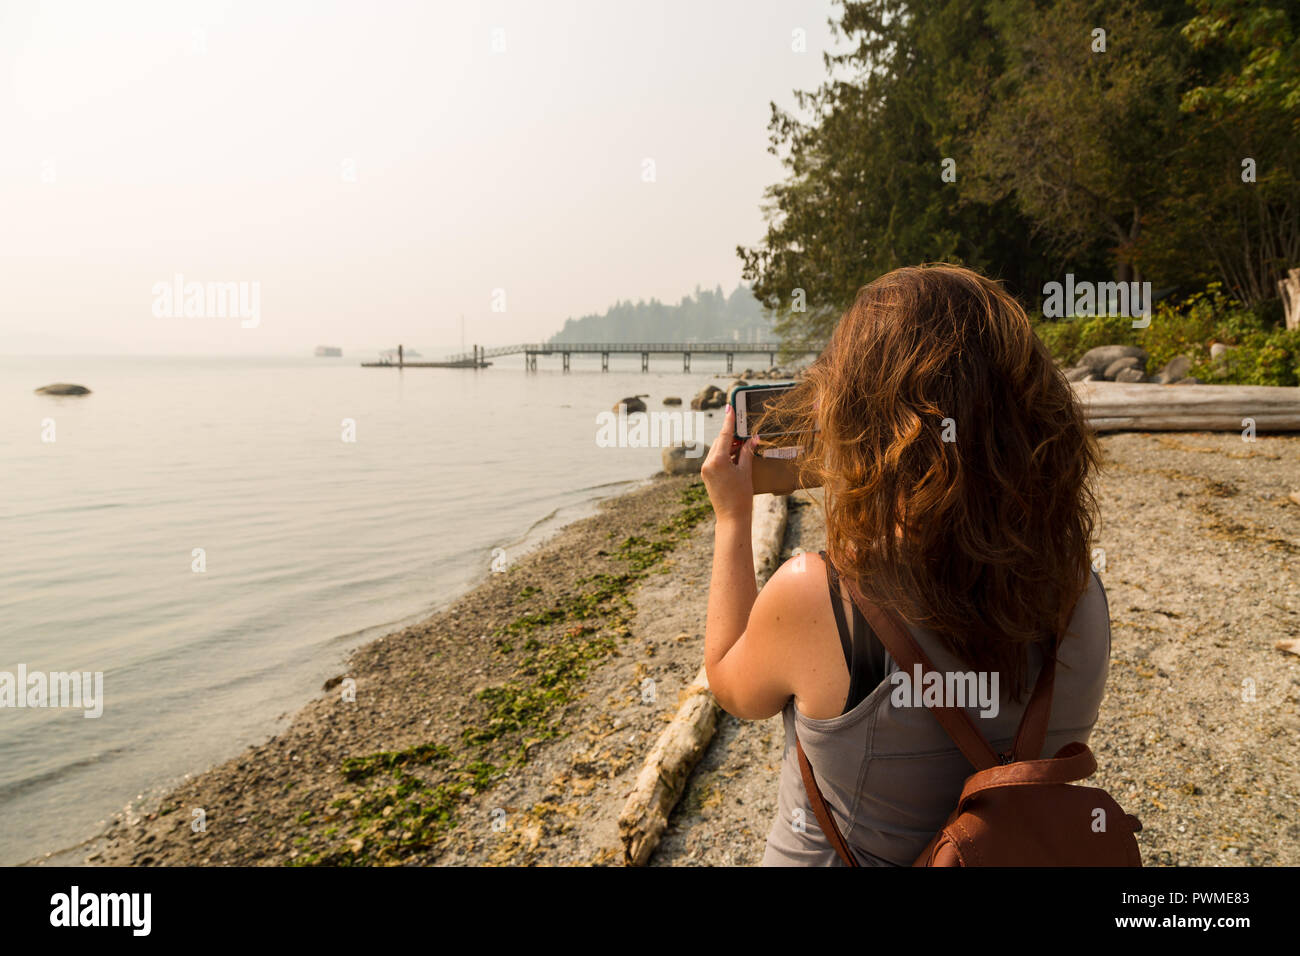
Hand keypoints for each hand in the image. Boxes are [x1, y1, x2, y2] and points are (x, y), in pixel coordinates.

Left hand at [702, 405, 755, 521]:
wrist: (731, 517)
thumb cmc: (741, 496)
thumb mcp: (746, 471)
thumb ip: (747, 452)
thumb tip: (752, 438)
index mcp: (718, 460)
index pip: (724, 435)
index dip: (729, 421)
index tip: (730, 407)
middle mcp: (708, 463)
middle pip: (720, 441)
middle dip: (732, 436)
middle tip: (746, 433)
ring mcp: (705, 470)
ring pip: (717, 450)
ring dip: (729, 446)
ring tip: (743, 447)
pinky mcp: (706, 475)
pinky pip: (715, 459)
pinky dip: (725, 455)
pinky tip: (736, 457)